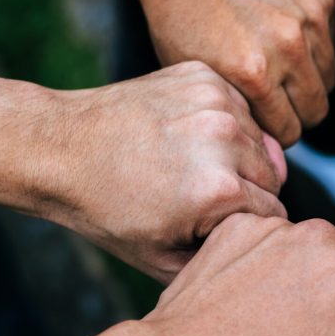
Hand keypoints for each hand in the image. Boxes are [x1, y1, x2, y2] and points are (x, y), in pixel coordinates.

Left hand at [43, 61, 287, 282]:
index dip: (247, 225)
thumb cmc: (107, 209)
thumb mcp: (162, 260)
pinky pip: (240, 107)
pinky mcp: (203, 75)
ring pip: (260, 139)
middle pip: (274, 176)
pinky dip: (224, 122)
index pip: (274, 213)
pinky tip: (188, 135)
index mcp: (219, 190)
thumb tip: (262, 249)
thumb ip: (221, 258)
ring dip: (239, 155)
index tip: (216, 224)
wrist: (60, 148)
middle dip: (248, 190)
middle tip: (204, 196)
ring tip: (195, 166)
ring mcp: (215, 101)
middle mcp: (225, 139)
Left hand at [132, 0, 334, 145]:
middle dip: (296, 112)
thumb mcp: (197, 77)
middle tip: (275, 99)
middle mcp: (288, 43)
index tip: (262, 121)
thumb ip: (237, 110)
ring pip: (329, 75)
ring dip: (308, 77)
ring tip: (278, 66)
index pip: (289, 131)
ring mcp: (309, 13)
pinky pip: (333, 38)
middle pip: (317, 108)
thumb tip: (269, 141)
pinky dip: (315, 41)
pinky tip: (285, 32)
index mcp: (253, 71)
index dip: (274, 131)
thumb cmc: (180, 17)